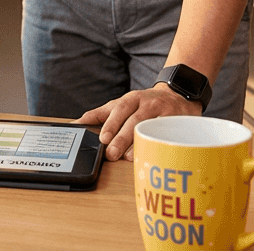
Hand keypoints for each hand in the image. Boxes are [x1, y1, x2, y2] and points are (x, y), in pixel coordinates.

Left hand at [74, 83, 202, 160]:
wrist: (177, 96)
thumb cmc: (144, 104)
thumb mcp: (122, 105)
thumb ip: (100, 115)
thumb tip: (76, 124)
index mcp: (131, 99)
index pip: (119, 109)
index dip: (111, 123)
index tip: (102, 138)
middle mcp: (147, 103)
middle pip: (133, 120)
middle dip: (121, 138)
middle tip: (111, 153)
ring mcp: (164, 112)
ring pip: (150, 126)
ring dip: (138, 142)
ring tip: (128, 157)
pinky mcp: (177, 121)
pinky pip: (168, 132)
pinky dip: (159, 142)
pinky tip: (153, 152)